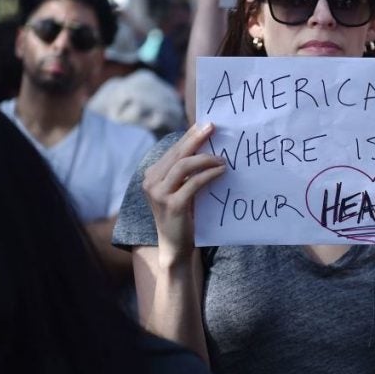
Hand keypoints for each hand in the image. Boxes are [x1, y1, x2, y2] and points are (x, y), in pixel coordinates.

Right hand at [142, 123, 225, 259]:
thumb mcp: (181, 189)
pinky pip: (193, 183)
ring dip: (205, 158)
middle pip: (177, 153)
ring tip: (223, 158)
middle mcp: (151, 182)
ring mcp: (159, 194)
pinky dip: (209, 174)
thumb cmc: (183, 216)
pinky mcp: (172, 205)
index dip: (189, 136)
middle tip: (213, 128)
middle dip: (196, 138)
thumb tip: (209, 147)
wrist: (175, 248)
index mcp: (152, 175)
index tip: (206, 125)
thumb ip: (188, 172)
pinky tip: (221, 171)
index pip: (173, 150)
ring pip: (183, 166)